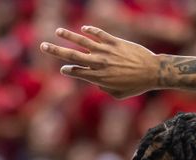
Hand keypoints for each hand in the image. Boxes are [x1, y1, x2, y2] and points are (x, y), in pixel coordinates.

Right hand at [40, 26, 160, 99]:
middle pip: (73, 56)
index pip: (76, 71)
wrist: (152, 72)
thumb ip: (104, 89)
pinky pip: (100, 34)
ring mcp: (107, 51)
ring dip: (68, 36)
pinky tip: (83, 29)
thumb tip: (97, 82)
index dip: (67, 70)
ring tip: (57, 31)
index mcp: (98, 78)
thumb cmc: (136, 86)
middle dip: (56, 51)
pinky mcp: (116, 42)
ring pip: (83, 42)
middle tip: (43, 46)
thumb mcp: (117, 95)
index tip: (63, 68)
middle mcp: (99, 63)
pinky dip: (91, 31)